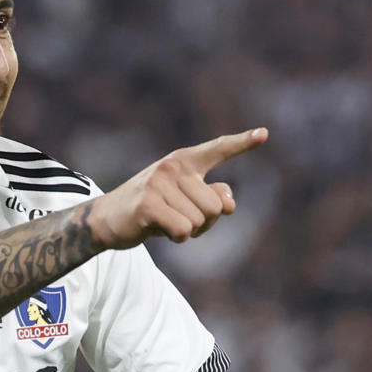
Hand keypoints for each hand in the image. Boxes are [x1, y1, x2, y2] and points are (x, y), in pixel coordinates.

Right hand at [85, 127, 267, 249]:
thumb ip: (210, 198)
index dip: (242, 142)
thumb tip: (229, 204)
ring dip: (188, 232)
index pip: (217, 149)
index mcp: (184, 160)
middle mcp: (173, 166)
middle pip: (216, 207)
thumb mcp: (182, 200)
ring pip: (200, 221)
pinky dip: (176, 238)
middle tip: (179, 220)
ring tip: (166, 222)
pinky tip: (160, 231)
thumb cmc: (150, 209)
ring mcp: (159, 183)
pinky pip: (183, 230)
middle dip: (204, 224)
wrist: (107, 219)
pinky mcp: (148, 204)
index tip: (264, 134)